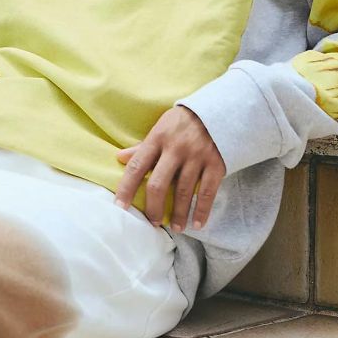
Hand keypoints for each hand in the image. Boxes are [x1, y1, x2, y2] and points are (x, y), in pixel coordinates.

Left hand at [113, 104, 224, 232]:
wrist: (218, 110)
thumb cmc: (182, 122)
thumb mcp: (160, 128)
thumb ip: (142, 146)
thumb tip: (119, 157)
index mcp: (157, 139)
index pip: (136, 166)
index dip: (126, 188)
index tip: (120, 207)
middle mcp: (175, 149)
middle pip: (159, 183)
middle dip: (153, 207)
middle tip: (152, 222)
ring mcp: (196, 157)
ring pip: (184, 191)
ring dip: (179, 213)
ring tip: (176, 228)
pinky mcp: (215, 163)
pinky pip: (207, 192)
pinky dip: (202, 210)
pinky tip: (197, 224)